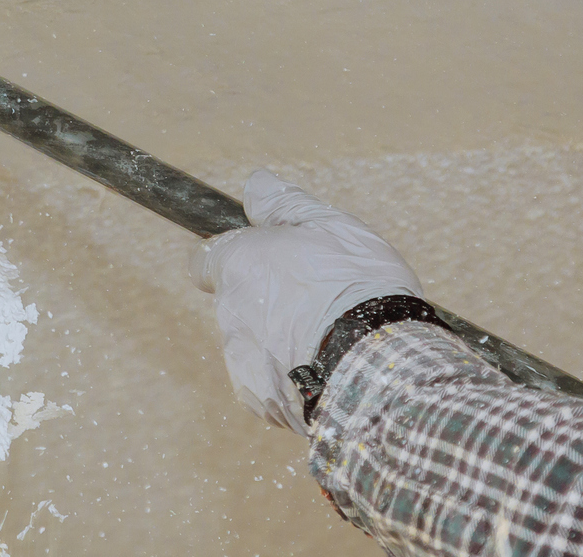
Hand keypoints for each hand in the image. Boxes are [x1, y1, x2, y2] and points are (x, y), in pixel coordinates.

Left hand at [192, 169, 421, 432]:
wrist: (377, 364)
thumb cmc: (356, 285)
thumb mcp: (330, 226)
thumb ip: (285, 205)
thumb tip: (255, 184)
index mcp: (238, 264)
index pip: (205, 260)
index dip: (234, 260)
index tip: (267, 265)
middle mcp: (228, 311)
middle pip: (236, 302)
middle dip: (267, 301)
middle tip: (317, 301)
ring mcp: (240, 359)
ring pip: (252, 343)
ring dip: (279, 339)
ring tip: (330, 338)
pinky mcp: (258, 399)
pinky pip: (269, 381)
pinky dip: (290, 376)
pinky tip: (327, 367)